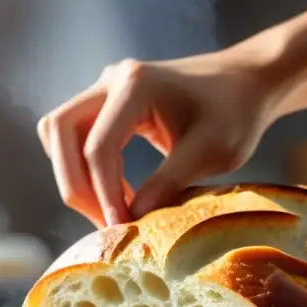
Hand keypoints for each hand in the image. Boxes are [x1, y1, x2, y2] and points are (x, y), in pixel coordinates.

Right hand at [37, 54, 272, 228]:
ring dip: (74, 175)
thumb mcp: (211, 152)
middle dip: (74, 182)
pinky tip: (118, 196)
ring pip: (59, 132)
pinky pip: (76, 135)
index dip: (103, 193)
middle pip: (59, 131)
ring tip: (109, 211)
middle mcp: (112, 79)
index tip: (120, 227)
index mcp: (136, 85)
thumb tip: (130, 219)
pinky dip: (86, 168)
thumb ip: (168, 183)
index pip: (98, 146)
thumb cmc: (237, 112)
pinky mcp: (109, 101)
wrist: (247, 82)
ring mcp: (106, 87)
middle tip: (103, 222)